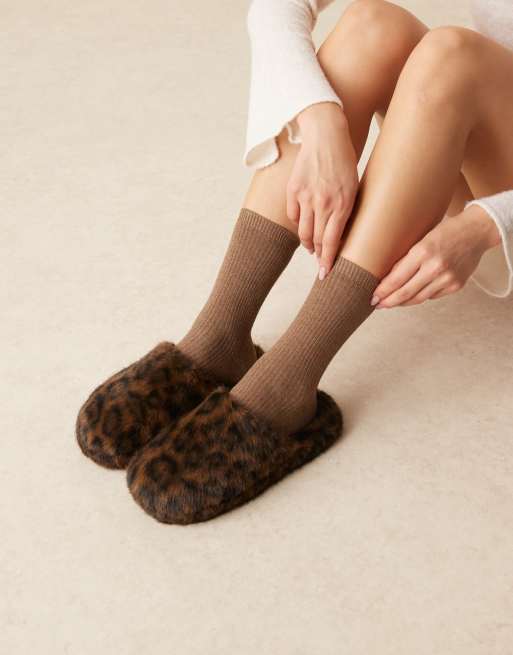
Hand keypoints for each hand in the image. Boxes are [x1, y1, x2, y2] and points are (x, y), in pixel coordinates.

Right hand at [287, 102, 357, 278]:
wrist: (326, 135)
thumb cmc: (344, 161)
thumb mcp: (354, 187)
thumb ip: (347, 212)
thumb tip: (339, 236)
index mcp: (342, 204)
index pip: (331, 242)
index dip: (328, 262)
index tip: (325, 275)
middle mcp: (323, 203)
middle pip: (316, 241)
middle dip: (319, 257)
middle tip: (321, 266)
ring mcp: (306, 197)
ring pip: (302, 232)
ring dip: (308, 244)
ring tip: (312, 248)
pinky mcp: (293, 190)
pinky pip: (293, 216)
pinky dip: (298, 223)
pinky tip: (304, 223)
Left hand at [371, 205, 500, 307]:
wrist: (477, 232)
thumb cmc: (447, 231)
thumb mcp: (421, 238)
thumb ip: (407, 258)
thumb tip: (387, 278)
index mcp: (423, 252)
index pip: (396, 278)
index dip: (382, 291)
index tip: (373, 297)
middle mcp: (435, 267)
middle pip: (405, 293)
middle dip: (388, 301)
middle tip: (377, 305)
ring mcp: (447, 279)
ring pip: (418, 298)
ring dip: (403, 302)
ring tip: (391, 302)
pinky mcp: (456, 286)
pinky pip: (432, 296)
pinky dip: (420, 296)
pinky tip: (412, 295)